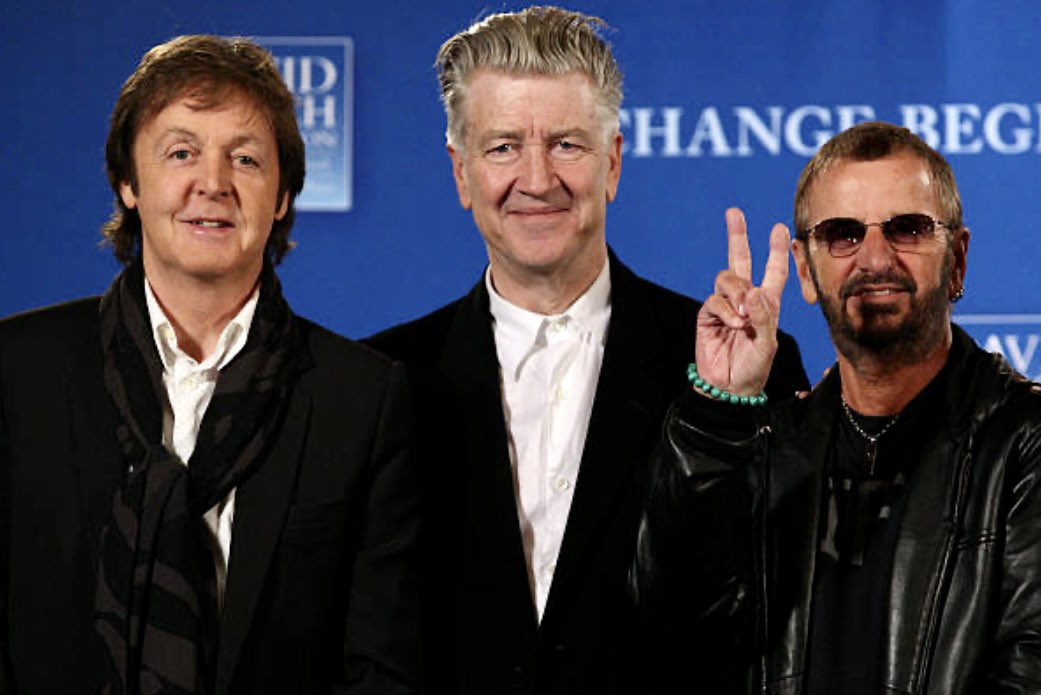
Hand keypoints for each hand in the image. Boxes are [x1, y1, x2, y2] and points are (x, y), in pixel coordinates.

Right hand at [695, 208, 789, 395]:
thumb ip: (764, 316)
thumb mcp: (768, 342)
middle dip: (737, 235)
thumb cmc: (755, 367)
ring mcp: (725, 305)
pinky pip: (714, 300)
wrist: (731, 386)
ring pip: (726, 278)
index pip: (773, 270)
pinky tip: (734, 324)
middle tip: (734, 213)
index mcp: (766, 303)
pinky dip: (726, 310)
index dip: (777, 250)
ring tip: (743, 316)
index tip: (779, 229)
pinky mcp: (708, 315)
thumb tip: (752, 291)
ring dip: (737, 292)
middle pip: (740, 260)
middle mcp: (745, 299)